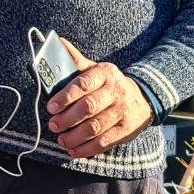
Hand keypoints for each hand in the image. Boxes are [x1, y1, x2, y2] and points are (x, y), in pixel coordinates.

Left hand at [44, 38, 154, 158]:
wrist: (143, 99)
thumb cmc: (109, 85)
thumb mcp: (96, 69)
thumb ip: (76, 60)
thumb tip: (58, 42)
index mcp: (105, 73)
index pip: (84, 83)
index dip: (66, 96)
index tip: (51, 107)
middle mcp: (116, 91)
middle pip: (89, 107)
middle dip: (68, 118)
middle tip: (53, 125)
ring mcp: (123, 111)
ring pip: (96, 127)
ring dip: (75, 136)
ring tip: (61, 139)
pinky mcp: (126, 130)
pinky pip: (105, 141)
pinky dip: (87, 148)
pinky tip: (73, 150)